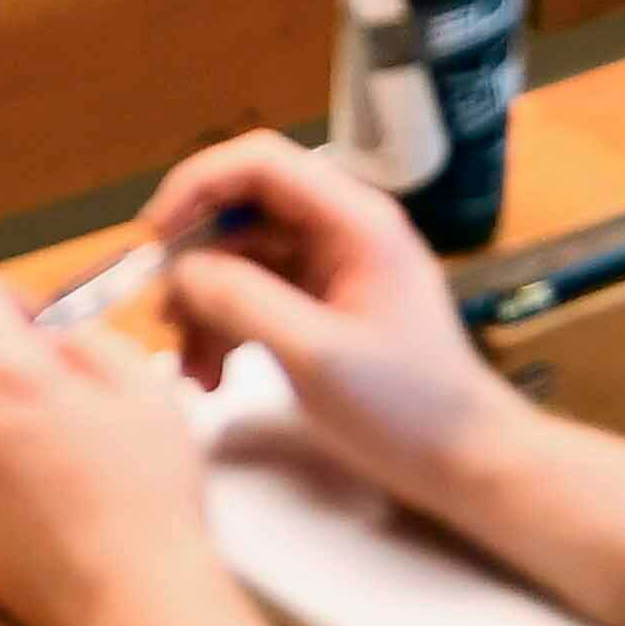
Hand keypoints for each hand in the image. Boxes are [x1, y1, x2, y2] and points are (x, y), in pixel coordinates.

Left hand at [0, 270, 210, 625]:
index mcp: (10, 376)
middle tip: (34, 373)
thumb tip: (51, 334)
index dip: (3, 296)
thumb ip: (87, 338)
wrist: (136, 598)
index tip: (35, 320)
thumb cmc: (151, 495)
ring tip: (53, 450)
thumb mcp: (145, 385)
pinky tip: (46, 499)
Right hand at [141, 133, 518, 516]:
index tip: (157, 238)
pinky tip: (214, 378)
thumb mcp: (315, 356)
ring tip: (192, 370)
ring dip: (206, 307)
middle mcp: (342, 230)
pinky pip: (259, 296)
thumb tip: (182, 269)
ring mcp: (334, 268)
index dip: (197, 185)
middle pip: (244, 213)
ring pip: (243, 260)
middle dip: (196, 263)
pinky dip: (229, 330)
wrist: (467, 462)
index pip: (260, 163)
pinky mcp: (326, 306)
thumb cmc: (404, 409)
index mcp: (354, 221)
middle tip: (165, 317)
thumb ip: (243, 300)